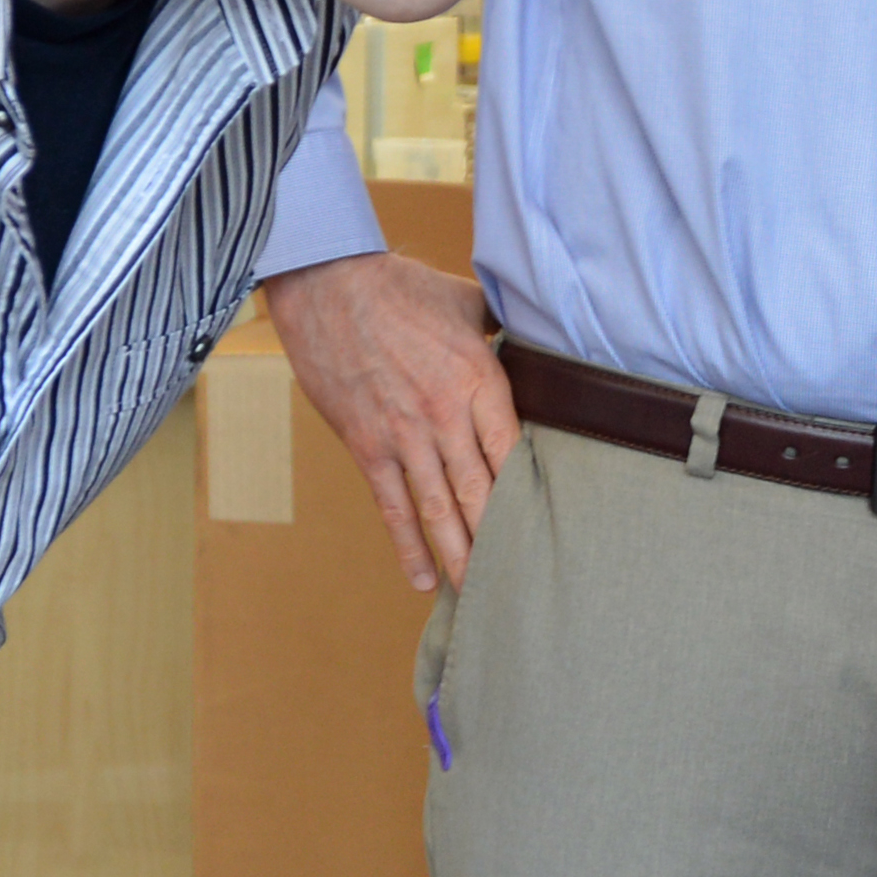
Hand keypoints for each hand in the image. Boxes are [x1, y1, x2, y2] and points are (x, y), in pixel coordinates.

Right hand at [263, 250, 516, 591]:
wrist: (326, 282)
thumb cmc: (399, 288)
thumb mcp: (466, 301)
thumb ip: (499, 331)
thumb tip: (530, 341)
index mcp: (478, 379)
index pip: (514, 450)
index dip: (531, 493)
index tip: (550, 526)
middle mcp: (444, 415)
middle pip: (482, 492)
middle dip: (502, 541)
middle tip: (523, 580)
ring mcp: (403, 436)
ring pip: (439, 510)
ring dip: (460, 557)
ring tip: (481, 595)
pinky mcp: (367, 446)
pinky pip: (391, 506)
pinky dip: (408, 546)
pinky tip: (422, 580)